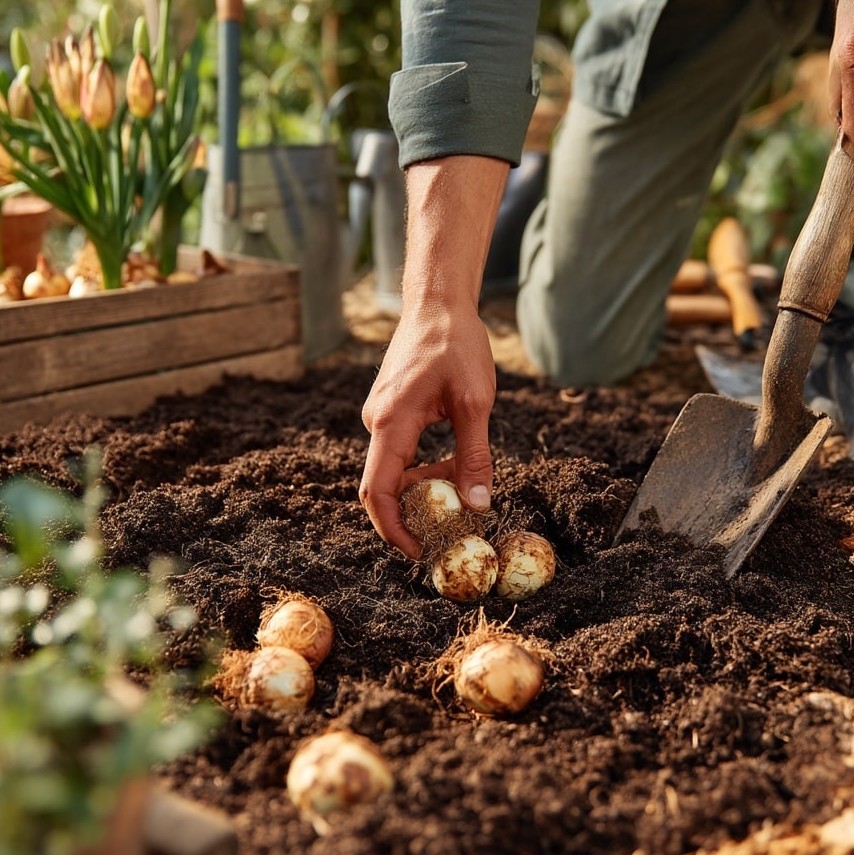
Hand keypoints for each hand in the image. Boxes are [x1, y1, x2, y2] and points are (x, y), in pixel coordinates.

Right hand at [358, 154, 509, 557]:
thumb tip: (478, 506)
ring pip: (397, 468)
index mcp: (390, 422)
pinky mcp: (389, 411)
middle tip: (453, 528)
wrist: (438, 303)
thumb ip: (474, 457)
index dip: (393, 529)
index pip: (377, 491)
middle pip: (386, 485)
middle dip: (417, 511)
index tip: (418, 551)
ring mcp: (380, 416)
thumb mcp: (475, 404)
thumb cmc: (457, 345)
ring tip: (465, 483)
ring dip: (429, 485)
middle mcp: (376, 422)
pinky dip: (426, 465)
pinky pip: (402, 451)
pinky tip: (455, 458)